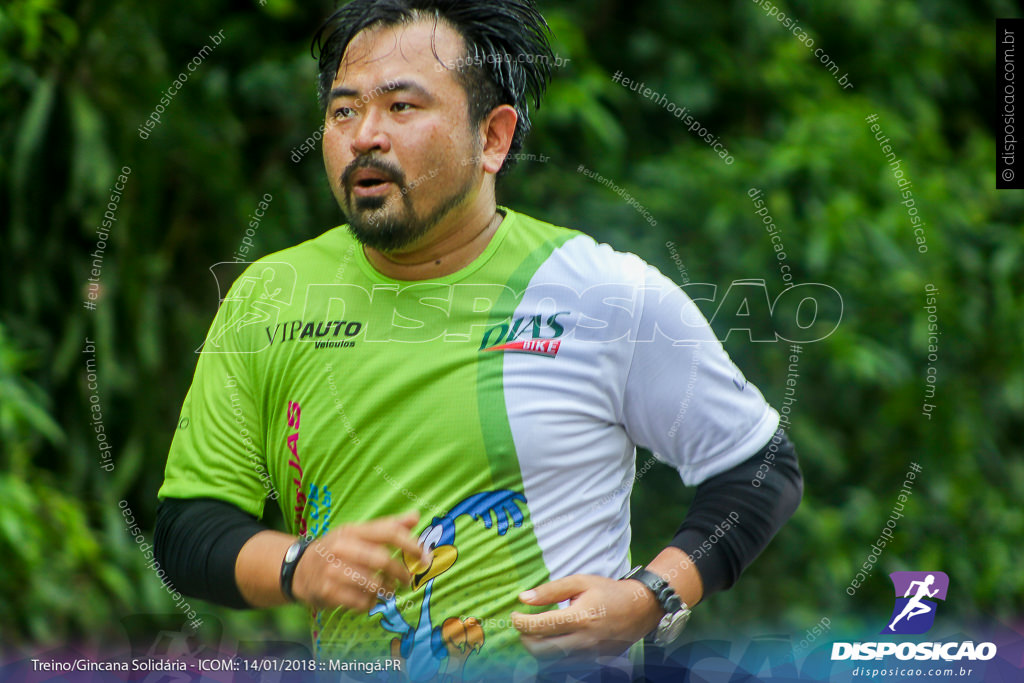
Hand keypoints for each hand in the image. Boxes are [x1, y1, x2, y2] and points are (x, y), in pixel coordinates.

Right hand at [292, 512, 428, 610]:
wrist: (299, 569)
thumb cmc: (338, 549)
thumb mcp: (358, 533)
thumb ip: (388, 526)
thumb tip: (416, 515)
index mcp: (353, 530)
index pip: (388, 532)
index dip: (411, 545)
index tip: (425, 557)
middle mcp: (341, 547)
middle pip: (382, 560)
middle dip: (401, 573)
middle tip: (408, 580)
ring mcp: (332, 570)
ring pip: (372, 583)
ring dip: (387, 590)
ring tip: (388, 589)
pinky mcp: (327, 591)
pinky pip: (360, 602)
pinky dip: (371, 603)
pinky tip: (370, 599)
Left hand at [511, 574, 662, 657]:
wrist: (640, 609)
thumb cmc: (608, 592)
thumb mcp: (579, 582)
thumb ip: (550, 590)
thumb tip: (524, 598)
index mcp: (579, 617)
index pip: (539, 626)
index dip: (520, 622)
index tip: (515, 615)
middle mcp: (583, 640)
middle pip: (541, 650)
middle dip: (525, 639)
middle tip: (523, 625)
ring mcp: (589, 655)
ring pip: (551, 661)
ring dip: (538, 648)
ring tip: (537, 632)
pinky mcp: (594, 662)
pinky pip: (565, 664)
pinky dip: (553, 655)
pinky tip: (553, 640)